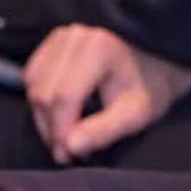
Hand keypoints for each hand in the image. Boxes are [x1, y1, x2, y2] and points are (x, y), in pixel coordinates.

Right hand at [23, 25, 190, 163]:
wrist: (157, 62)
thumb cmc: (150, 87)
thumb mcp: (136, 113)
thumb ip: (104, 131)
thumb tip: (69, 145)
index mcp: (100, 47)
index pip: (63, 97)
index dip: (61, 132)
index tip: (70, 156)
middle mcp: (78, 35)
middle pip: (44, 93)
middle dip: (52, 128)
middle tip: (69, 150)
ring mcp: (65, 34)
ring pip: (35, 86)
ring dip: (44, 116)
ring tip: (68, 133)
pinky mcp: (56, 40)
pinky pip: (33, 75)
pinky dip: (41, 99)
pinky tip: (62, 111)